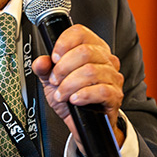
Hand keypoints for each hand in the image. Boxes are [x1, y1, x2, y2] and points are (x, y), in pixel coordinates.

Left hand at [32, 24, 124, 150]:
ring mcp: (113, 77)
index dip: (64, 43)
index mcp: (91, 49)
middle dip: (63, 68)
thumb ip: (44, 69)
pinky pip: (101, 90)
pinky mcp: (115, 96)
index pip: (80, 33)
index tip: (54, 58)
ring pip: (90, 71)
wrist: (81, 124)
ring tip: (61, 94)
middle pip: (84, 51)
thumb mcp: (51, 81)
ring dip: (69, 84)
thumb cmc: (70, 98)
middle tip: (55, 81)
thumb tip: (41, 61)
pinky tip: (74, 99)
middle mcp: (105, 60)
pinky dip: (83, 95)